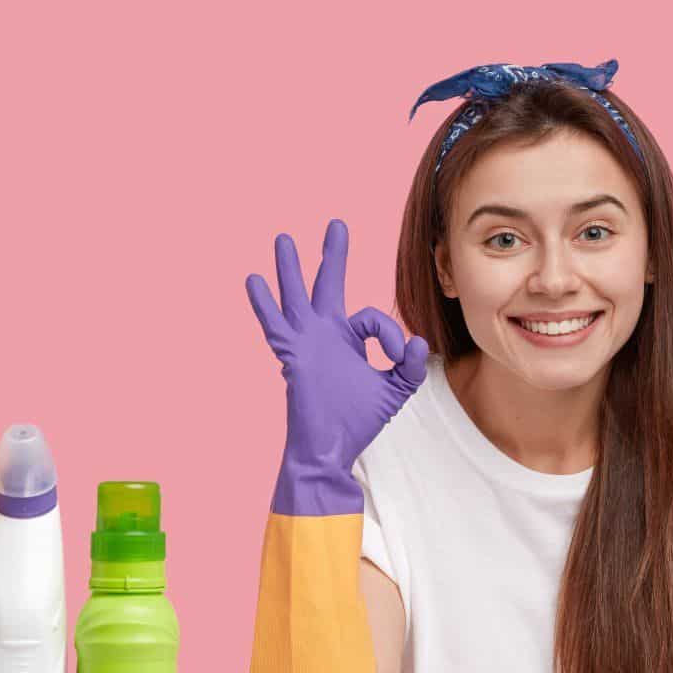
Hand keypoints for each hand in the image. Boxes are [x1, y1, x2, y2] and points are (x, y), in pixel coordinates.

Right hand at [246, 222, 428, 515]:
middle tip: (337, 224)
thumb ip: (409, 366)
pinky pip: (275, 325)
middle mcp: (325, 334)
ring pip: (296, 296)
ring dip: (290, 268)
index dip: (389, 333)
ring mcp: (306, 342)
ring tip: (284, 238)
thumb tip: (417, 341)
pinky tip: (254, 280)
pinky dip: (264, 303)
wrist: (331, 447)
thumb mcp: (394, 390)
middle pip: (329, 284)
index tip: (397, 354)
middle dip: (333, 254)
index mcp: (348, 338)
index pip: (371, 317)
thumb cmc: (358, 421)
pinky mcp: (292, 355)